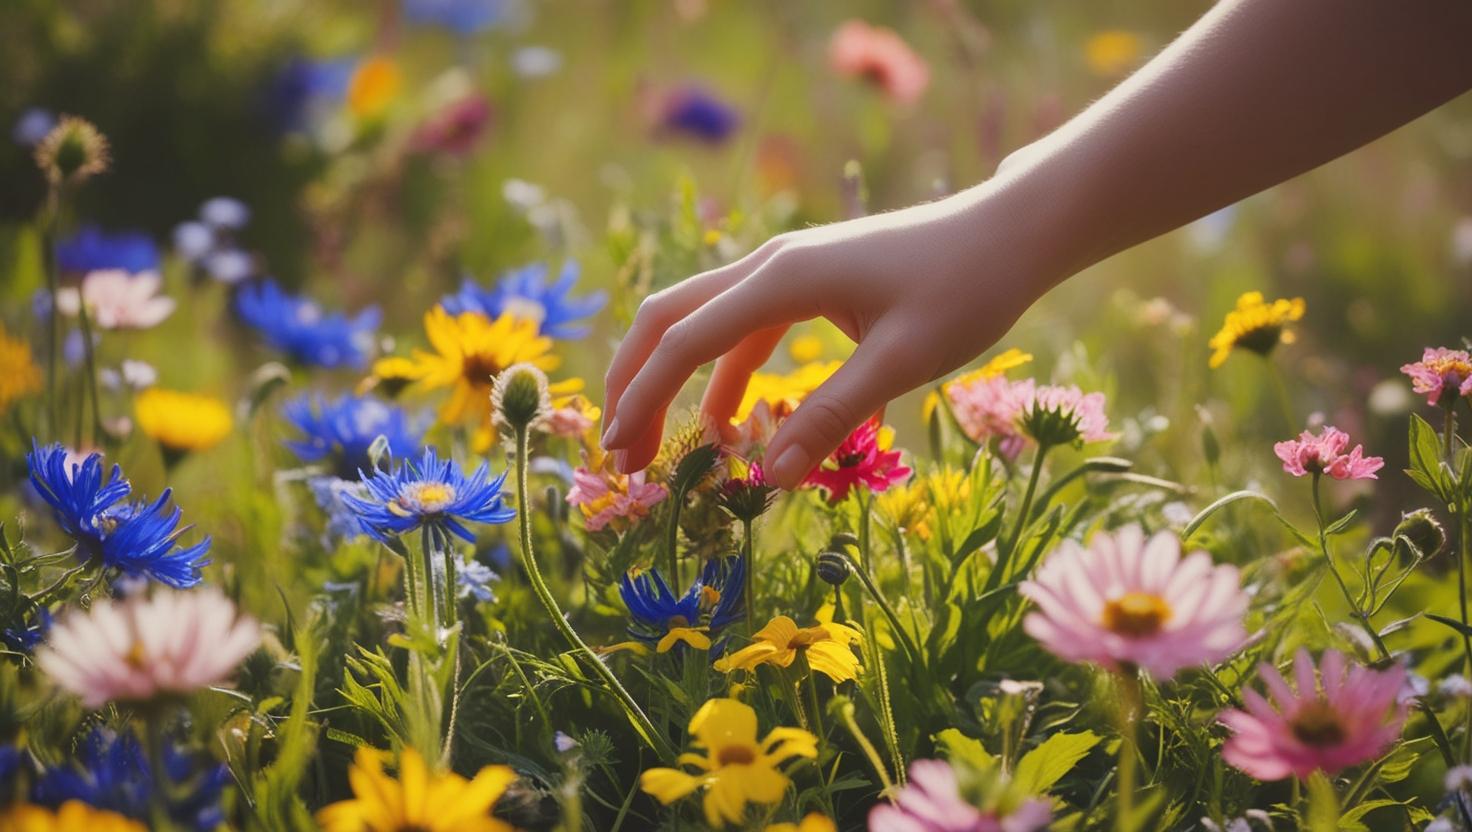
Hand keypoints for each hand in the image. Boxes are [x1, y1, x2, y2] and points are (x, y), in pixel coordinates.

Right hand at [599, 180, 1057, 488]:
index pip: (685, 340)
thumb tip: (771, 478)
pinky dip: (722, 376)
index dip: (643, 398)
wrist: (1011, 233)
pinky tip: (729, 426)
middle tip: (620, 453)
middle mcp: (770, 266)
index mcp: (783, 277)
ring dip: (672, 382)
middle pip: (669, 318)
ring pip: (700, 323)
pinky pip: (744, 331)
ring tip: (661, 449)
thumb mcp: (904, 360)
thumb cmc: (966, 288)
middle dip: (634, 383)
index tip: (618, 454)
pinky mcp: (807, 285)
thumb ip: (833, 415)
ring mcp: (786, 272)